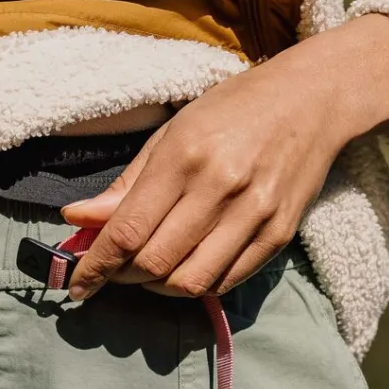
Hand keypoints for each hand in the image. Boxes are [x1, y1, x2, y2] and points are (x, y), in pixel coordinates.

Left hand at [62, 14, 388, 299]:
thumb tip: (76, 219)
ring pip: (190, 282)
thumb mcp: (170, 134)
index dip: (96, 266)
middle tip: (112, 272)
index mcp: (184, 157)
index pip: (128, 231)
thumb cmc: (232, 110)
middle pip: (155, 263)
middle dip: (122, 277)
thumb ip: (125, 184)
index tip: (77, 284)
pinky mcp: (280, 234)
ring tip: (146, 273)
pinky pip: (226, 281)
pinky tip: (183, 270)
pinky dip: (195, 285)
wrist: (312, 99)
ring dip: (156, 288)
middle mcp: (220, 188)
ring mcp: (255, 214)